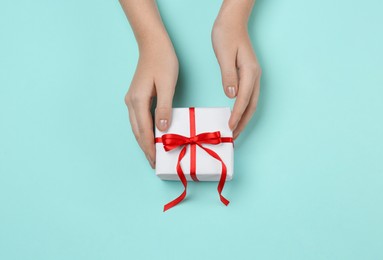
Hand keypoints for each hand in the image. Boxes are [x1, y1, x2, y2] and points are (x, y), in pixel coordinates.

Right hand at [124, 41, 177, 167]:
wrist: (153, 44)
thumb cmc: (163, 61)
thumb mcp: (167, 84)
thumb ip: (164, 107)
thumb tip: (162, 129)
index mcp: (138, 101)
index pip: (144, 131)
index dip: (150, 148)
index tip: (155, 162)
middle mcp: (131, 103)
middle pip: (137, 132)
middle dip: (146, 149)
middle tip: (155, 164)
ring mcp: (132, 100)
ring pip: (137, 127)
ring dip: (144, 141)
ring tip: (153, 154)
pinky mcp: (136, 97)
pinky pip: (139, 120)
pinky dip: (144, 131)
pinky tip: (151, 136)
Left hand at [212, 3, 260, 138]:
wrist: (232, 21)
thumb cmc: (226, 35)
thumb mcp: (224, 54)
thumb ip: (228, 75)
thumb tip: (232, 95)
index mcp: (249, 72)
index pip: (243, 100)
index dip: (237, 115)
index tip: (231, 128)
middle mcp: (255, 76)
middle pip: (251, 105)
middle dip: (243, 122)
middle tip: (234, 136)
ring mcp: (254, 76)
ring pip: (251, 102)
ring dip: (244, 117)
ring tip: (235, 130)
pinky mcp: (249, 75)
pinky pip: (248, 96)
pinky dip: (243, 108)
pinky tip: (236, 113)